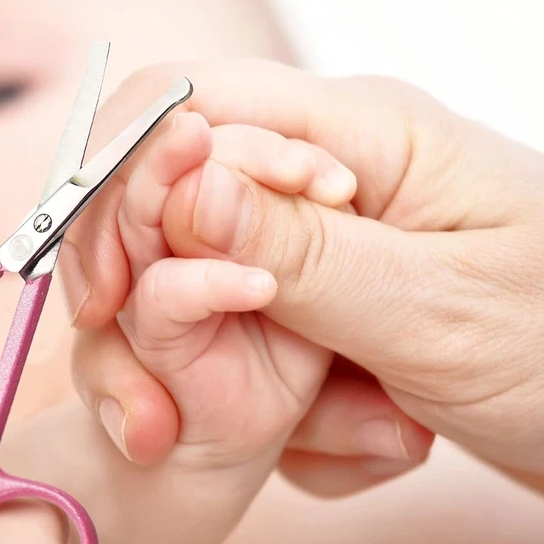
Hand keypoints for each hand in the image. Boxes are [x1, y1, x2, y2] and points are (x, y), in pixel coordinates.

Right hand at [66, 59, 543, 489]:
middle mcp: (328, 180)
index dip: (117, 182)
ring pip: (213, 300)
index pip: (186, 106)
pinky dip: (298, 416)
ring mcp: (327, 248)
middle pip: (175, 209)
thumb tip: (178, 186)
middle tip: (175, 408)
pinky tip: (383, 437)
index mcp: (357, 137)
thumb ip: (300, 252)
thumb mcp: (439, 309)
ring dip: (257, 388)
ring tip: (374, 433)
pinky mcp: (330, 308)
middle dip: (165, 311)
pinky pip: (261, 353)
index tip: (104, 291)